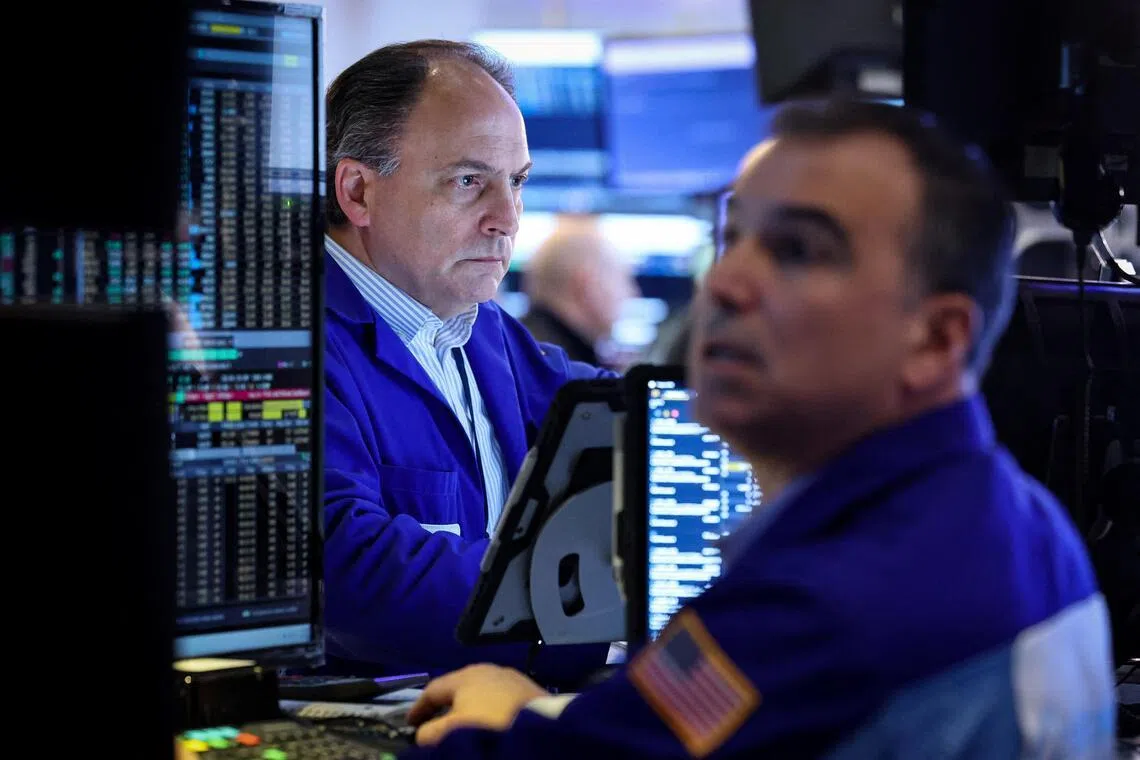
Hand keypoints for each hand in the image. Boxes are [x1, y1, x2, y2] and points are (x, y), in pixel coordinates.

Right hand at [406, 664, 547, 745]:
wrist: (541, 729)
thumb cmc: (490, 726)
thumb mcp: (452, 732)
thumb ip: (431, 732)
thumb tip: (425, 732)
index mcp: (465, 676)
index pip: (434, 689)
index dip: (419, 707)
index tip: (410, 723)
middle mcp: (488, 670)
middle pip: (459, 686)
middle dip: (445, 704)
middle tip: (434, 722)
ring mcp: (512, 678)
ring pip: (482, 691)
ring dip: (469, 706)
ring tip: (463, 723)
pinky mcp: (530, 690)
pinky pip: (501, 698)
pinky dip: (489, 708)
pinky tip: (492, 721)